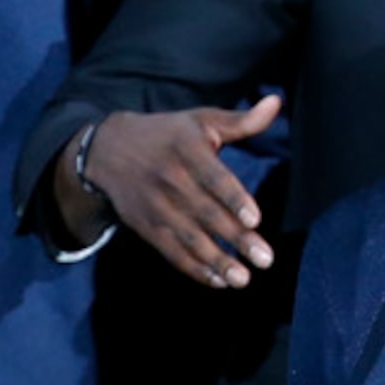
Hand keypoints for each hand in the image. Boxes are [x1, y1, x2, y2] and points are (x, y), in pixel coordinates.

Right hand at [63, 97, 280, 287]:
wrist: (108, 149)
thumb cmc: (169, 134)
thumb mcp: (201, 120)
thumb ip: (242, 120)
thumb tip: (276, 103)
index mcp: (187, 151)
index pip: (214, 178)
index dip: (234, 199)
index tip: (255, 220)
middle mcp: (170, 180)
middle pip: (207, 214)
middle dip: (236, 239)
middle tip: (265, 259)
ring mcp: (156, 206)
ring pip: (189, 238)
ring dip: (217, 261)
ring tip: (243, 279)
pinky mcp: (145, 226)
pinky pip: (171, 251)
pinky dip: (193, 268)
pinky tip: (218, 281)